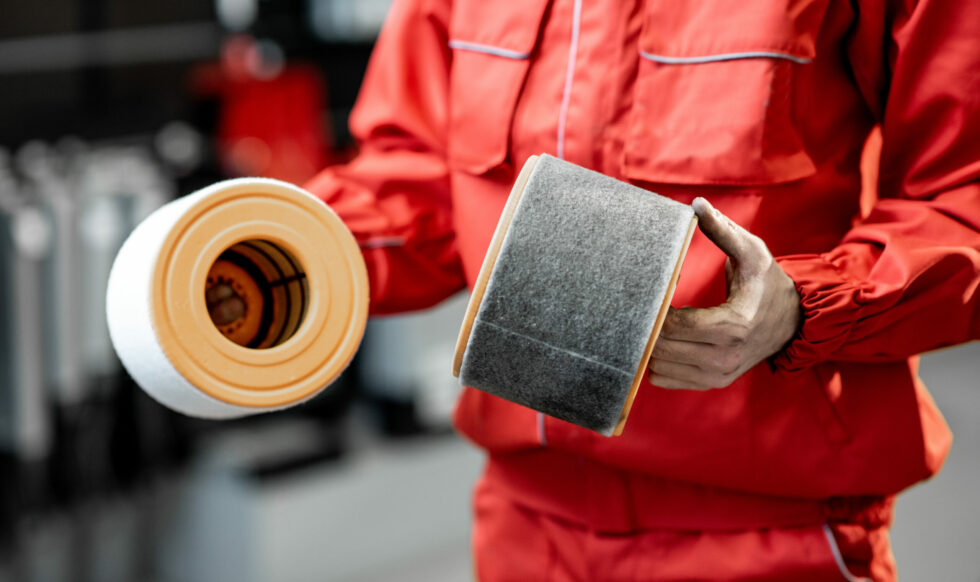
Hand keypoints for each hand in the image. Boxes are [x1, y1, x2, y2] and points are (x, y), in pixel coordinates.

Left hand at [649, 197, 801, 389]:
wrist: (792, 323)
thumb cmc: (768, 283)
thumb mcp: (752, 252)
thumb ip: (723, 230)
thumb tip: (696, 204)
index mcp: (734, 326)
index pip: (676, 325)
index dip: (656, 308)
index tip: (656, 290)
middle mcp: (724, 358)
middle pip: (662, 347)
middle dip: (647, 324)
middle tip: (646, 303)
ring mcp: (716, 375)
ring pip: (658, 366)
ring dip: (648, 342)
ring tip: (653, 319)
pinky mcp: (710, 383)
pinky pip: (663, 378)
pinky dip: (655, 359)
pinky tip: (661, 338)